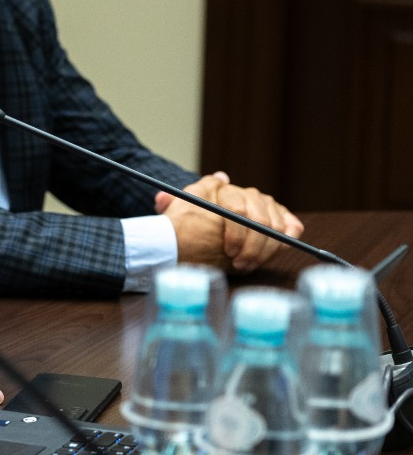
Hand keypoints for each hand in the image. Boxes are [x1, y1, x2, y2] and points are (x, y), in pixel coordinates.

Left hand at [157, 172, 303, 271]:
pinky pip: (291, 224)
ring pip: (275, 224)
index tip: (228, 251)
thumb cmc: (189, 222)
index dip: (236, 232)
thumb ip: (169, 205)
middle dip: (252, 245)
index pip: (237, 209)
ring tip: (250, 265)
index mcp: (223, 190)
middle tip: (240, 264)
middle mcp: (247, 194)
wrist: (204, 226)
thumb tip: (163, 198)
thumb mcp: (176, 212)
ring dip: (265, 248)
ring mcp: (265, 205)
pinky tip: (281, 246)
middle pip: (259, 219)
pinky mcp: (279, 217)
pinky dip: (288, 234)